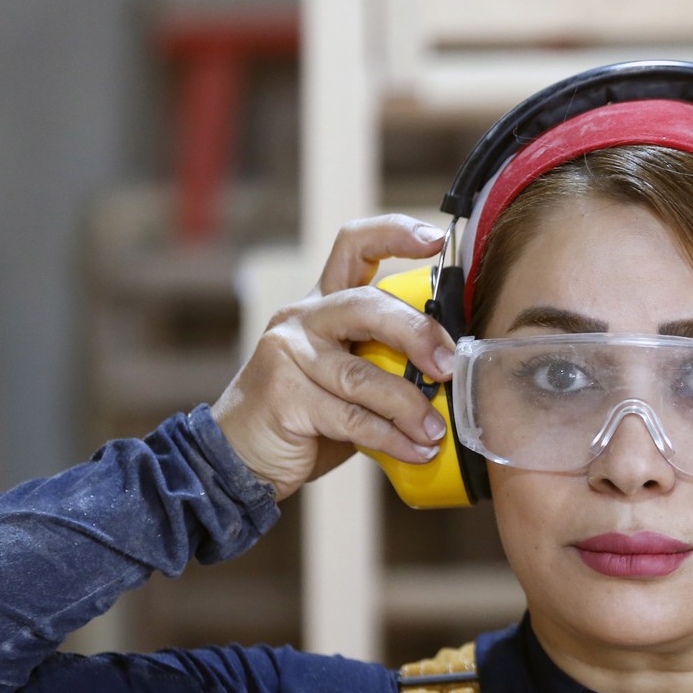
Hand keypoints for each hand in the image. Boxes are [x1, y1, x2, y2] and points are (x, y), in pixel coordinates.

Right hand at [211, 215, 452, 500]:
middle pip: (366, 306)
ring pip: (362, 374)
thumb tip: (452, 370)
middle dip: (416, 333)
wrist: (241, 458)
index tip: (436, 240)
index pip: (353, 246)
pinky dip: (392, 438)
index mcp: (322, 305)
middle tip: (448, 366)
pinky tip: (416, 450)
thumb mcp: (347, 377)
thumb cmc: (308, 417)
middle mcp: (302, 320)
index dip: (394, 234)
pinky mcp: (285, 398)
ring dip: (409, 405)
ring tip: (435, 431)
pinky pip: (353, 418)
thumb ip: (386, 361)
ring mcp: (288, 356)